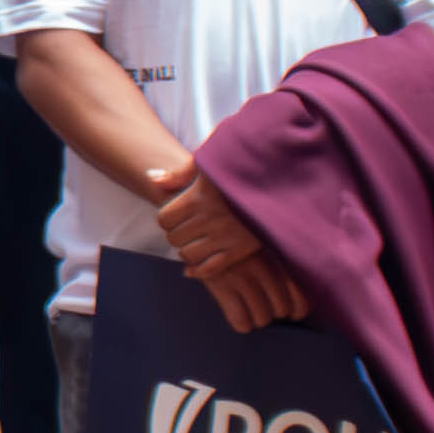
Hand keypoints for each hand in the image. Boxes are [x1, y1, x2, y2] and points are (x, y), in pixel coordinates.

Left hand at [140, 153, 310, 332]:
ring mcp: (225, 236)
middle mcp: (209, 218)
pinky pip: (209, 269)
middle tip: (188, 228)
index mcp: (199, 196)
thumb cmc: (240, 169)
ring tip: (196, 241)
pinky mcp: (240, 250)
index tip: (178, 214)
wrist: (281, 182)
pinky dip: (198, 270)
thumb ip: (180, 173)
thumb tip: (152, 178)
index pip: (163, 218)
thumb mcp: (210, 162)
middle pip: (173, 238)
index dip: (167, 217)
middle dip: (177, 233)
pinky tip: (196, 265)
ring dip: (187, 251)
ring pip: (187, 255)